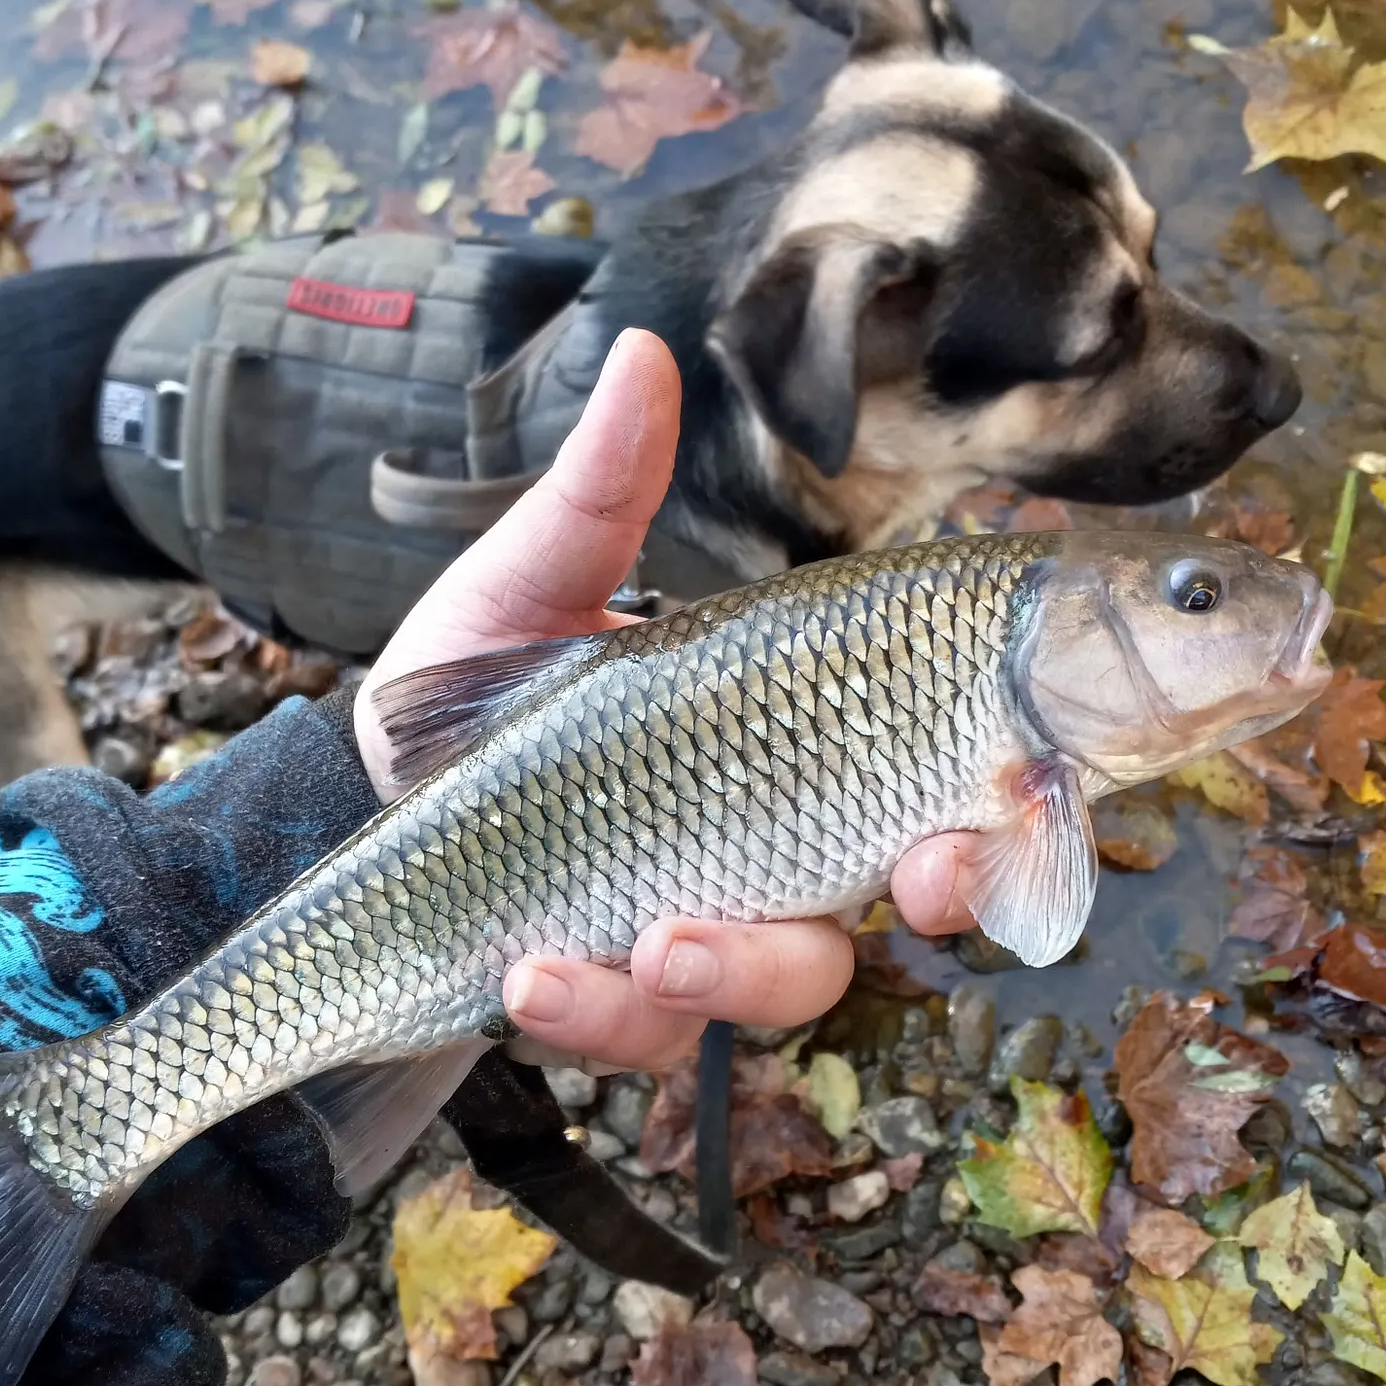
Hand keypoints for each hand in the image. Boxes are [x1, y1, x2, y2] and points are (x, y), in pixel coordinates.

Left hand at [357, 327, 978, 1074]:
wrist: (371, 809)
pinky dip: (599, 1013)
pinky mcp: (623, 1000)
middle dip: (939, 895)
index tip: (1013, 788)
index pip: (931, 758)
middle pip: (908, 886)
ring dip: (738, 970)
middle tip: (922, 882)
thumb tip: (643, 349)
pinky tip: (535, 973)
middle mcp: (775, 840)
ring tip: (651, 944)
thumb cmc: (479, 698)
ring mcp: (707, 931)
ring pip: (789, 977)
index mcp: (783, 737)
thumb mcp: (531, 586)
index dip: (1001, 788)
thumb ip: (599, 496)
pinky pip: (650, 1036)